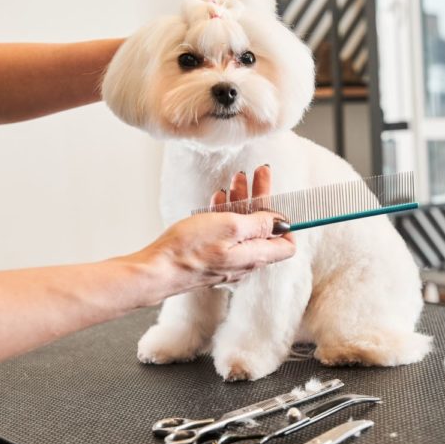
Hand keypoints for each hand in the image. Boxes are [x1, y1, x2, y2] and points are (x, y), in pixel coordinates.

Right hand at [141, 165, 294, 293]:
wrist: (157, 270)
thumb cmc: (191, 249)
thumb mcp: (231, 227)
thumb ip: (260, 224)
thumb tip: (282, 223)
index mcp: (255, 255)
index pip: (287, 245)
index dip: (287, 222)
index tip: (279, 199)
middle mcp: (244, 262)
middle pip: (263, 229)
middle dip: (261, 199)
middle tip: (257, 173)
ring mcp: (227, 261)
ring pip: (243, 229)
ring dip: (242, 202)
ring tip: (236, 180)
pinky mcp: (211, 258)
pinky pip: (226, 235)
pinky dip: (226, 215)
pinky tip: (219, 200)